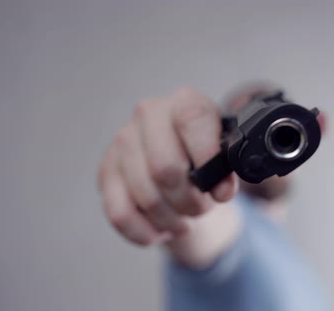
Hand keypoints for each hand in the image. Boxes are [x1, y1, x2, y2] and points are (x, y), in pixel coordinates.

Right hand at [97, 87, 238, 246]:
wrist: (180, 160)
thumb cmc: (205, 157)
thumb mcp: (225, 156)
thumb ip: (228, 169)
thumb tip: (222, 189)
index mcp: (184, 101)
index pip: (192, 119)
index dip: (207, 158)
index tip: (220, 189)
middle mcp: (148, 114)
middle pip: (165, 169)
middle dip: (190, 201)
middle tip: (200, 207)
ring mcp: (122, 141)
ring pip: (146, 197)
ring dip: (171, 220)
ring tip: (183, 219)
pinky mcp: (106, 171)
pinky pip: (120, 214)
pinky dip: (144, 231)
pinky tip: (159, 229)